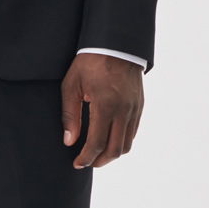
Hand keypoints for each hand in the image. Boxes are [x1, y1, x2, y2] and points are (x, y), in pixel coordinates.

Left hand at [60, 52, 143, 169]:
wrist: (116, 44)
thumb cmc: (90, 62)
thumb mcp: (72, 86)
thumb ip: (70, 115)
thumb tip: (69, 141)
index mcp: (105, 106)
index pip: (96, 144)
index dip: (86, 158)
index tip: (77, 163)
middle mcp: (123, 111)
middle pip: (115, 150)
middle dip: (100, 161)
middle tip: (87, 162)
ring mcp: (134, 109)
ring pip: (127, 143)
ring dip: (112, 154)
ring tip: (98, 154)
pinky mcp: (140, 105)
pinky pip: (133, 131)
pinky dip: (122, 141)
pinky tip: (109, 139)